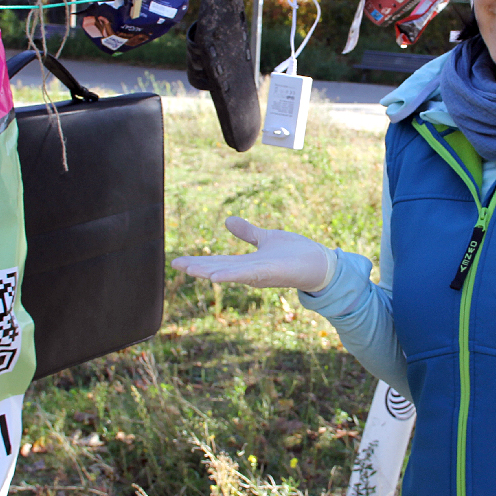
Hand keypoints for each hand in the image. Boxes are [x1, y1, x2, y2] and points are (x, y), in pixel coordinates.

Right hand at [171, 216, 331, 291]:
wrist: (319, 264)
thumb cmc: (296, 254)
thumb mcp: (266, 238)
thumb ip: (248, 232)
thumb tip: (227, 220)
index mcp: (247, 263)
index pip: (218, 261)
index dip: (199, 260)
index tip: (179, 260)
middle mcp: (249, 271)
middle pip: (218, 267)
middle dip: (197, 266)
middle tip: (176, 264)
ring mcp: (259, 273)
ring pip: (228, 272)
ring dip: (208, 271)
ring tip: (189, 269)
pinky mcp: (269, 273)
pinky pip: (246, 273)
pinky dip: (229, 275)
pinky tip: (213, 275)